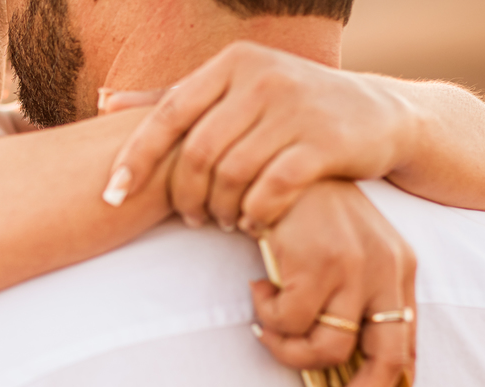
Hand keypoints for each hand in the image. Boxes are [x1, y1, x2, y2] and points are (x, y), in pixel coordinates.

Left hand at [100, 41, 414, 232]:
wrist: (379, 117)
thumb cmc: (288, 112)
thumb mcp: (233, 94)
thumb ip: (172, 99)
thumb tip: (105, 103)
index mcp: (232, 64)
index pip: (167, 113)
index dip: (135, 158)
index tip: (112, 197)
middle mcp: (263, 77)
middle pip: (198, 152)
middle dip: (186, 196)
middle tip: (192, 220)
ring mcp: (297, 106)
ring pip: (233, 174)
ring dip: (222, 210)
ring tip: (224, 223)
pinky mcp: (327, 140)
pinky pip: (272, 189)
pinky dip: (256, 214)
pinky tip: (255, 224)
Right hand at [251, 180, 415, 386]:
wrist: (273, 165)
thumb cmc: (299, 215)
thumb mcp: (335, 258)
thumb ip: (342, 304)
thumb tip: (332, 366)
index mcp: (398, 273)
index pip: (404, 352)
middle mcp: (388, 271)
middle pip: (384, 366)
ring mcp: (357, 267)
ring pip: (324, 349)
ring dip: (285, 348)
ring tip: (263, 322)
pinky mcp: (321, 262)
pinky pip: (288, 322)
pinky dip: (265, 317)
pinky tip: (257, 287)